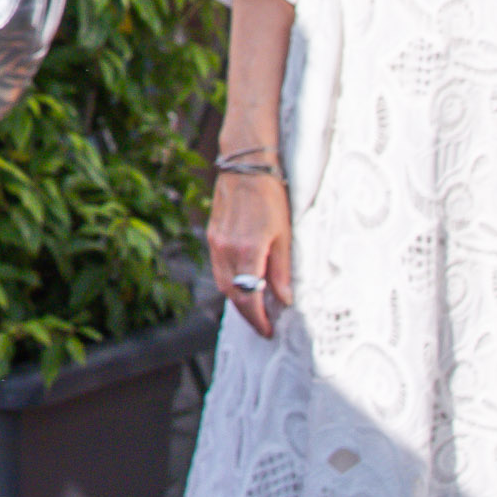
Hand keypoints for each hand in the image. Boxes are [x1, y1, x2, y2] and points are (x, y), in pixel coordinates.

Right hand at [208, 168, 294, 338]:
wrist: (246, 166)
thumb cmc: (270, 197)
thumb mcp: (285, 235)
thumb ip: (282, 270)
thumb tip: (285, 298)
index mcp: (247, 251)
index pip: (249, 297)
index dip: (258, 318)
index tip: (268, 329)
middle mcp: (226, 249)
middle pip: (233, 294)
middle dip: (248, 314)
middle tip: (263, 324)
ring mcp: (216, 243)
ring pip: (223, 283)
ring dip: (237, 300)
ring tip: (254, 308)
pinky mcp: (212, 236)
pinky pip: (218, 268)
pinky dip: (229, 282)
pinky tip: (242, 284)